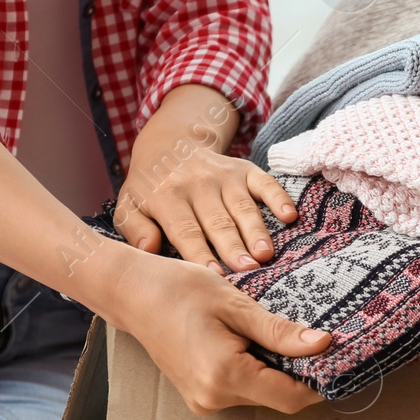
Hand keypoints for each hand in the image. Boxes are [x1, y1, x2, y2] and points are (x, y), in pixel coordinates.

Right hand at [99, 246, 330, 414]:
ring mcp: (203, 400)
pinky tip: (259, 344)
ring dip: (279, 372)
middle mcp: (213, 397)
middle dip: (302, 375)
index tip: (340, 360)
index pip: (290, 396)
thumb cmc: (179, 290)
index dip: (320, 383)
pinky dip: (258, 372)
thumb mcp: (236, 304)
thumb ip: (279, 331)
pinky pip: (242, 390)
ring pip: (261, 395)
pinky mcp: (199, 395)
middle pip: (277, 398)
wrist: (132, 293)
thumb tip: (322, 344)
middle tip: (320, 343)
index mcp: (225, 375)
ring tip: (287, 338)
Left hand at [116, 141, 296, 272]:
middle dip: (232, 245)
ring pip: (242, 207)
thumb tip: (148, 249)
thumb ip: (135, 229)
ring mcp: (224, 176)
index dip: (199, 251)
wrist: (170, 145)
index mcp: (167, 197)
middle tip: (246, 269)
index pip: (185, 228)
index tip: (211, 274)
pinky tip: (290, 215)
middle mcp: (197, 184)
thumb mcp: (129, 205)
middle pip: (217, 221)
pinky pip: (265, 182)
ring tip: (265, 254)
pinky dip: (279, 198)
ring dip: (256, 230)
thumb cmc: (150, 188)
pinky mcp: (244, 170)